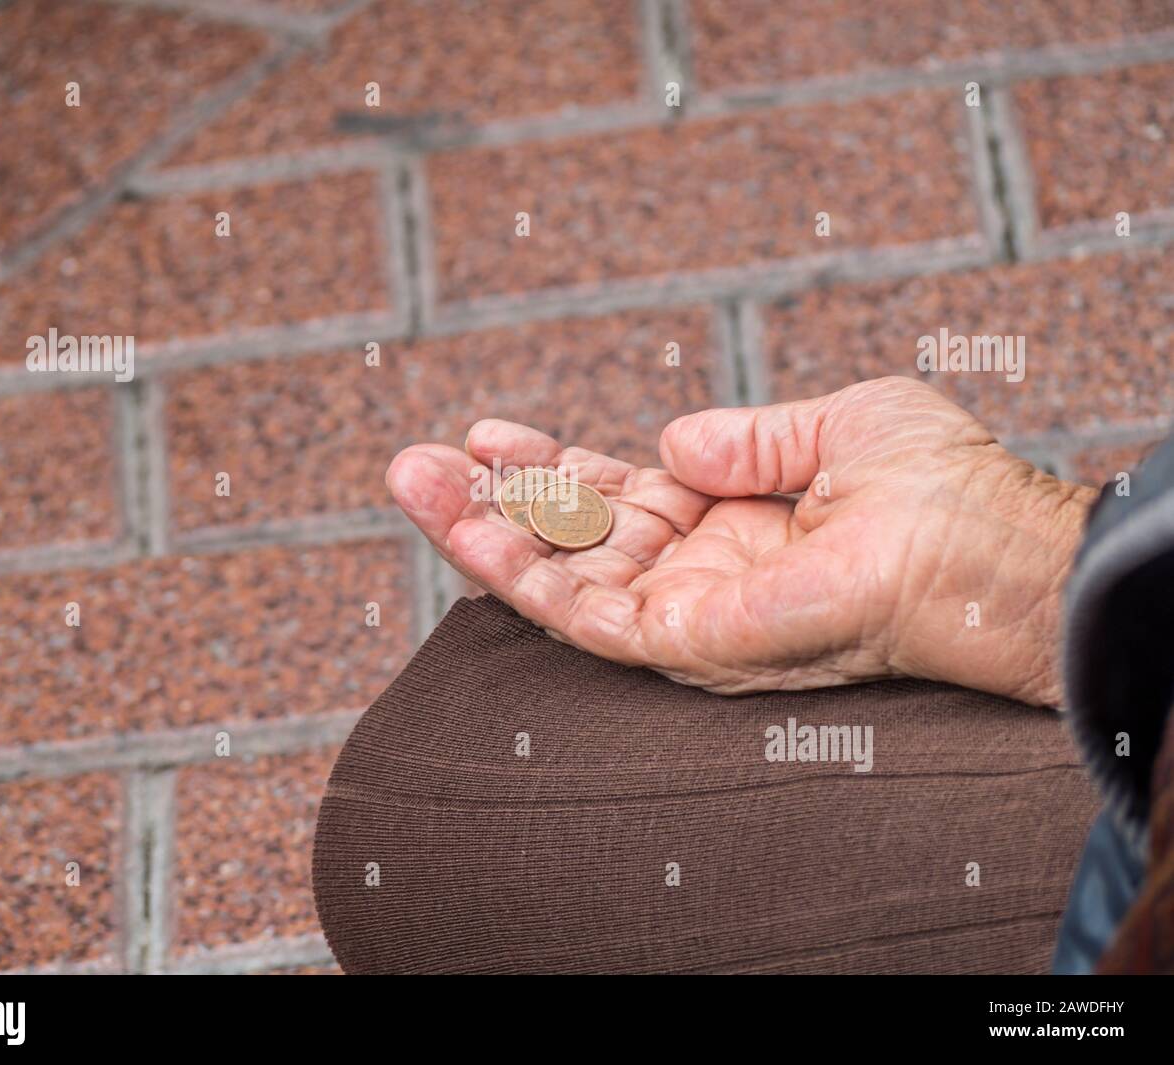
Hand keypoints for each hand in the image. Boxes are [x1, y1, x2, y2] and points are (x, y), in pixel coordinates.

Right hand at [386, 377, 1096, 706]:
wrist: (984, 547)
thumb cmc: (936, 485)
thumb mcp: (834, 424)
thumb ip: (746, 433)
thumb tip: (671, 435)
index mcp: (726, 518)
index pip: (614, 495)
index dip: (548, 468)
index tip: (486, 435)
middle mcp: (697, 569)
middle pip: (570, 538)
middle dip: (491, 502)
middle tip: (416, 464)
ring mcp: (687, 610)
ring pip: (559, 580)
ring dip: (481, 536)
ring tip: (408, 483)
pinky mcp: (688, 641)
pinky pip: (586, 613)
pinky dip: (522, 573)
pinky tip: (466, 531)